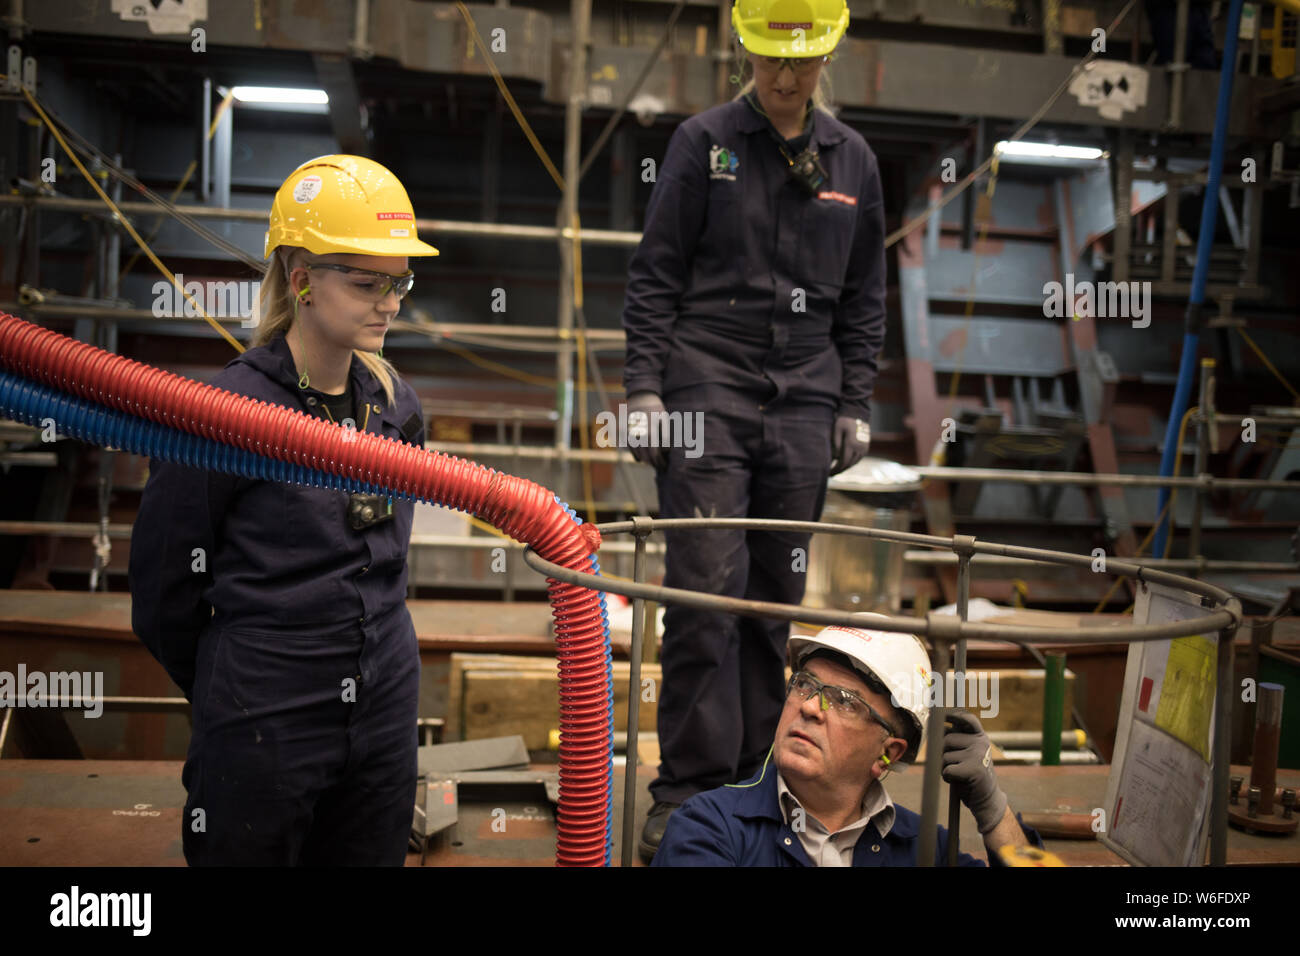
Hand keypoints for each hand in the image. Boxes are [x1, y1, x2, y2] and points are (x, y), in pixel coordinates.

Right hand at [626, 391, 666, 470]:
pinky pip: (629, 446)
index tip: (664, 465)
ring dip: (644, 459)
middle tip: (659, 467)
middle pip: (645, 454)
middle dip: (653, 462)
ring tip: (652, 463)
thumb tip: (665, 452)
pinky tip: (642, 458)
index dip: (659, 461)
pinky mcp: (623, 431)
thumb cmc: (656, 408)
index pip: (654, 452)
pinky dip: (635, 453)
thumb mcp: (664, 418)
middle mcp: (638, 431)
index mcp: (650, 428)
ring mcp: (629, 431)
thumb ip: (665, 435)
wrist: (640, 395)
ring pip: (636, 451)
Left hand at [829, 416, 869, 474]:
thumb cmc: (844, 421)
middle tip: (830, 474)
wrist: (858, 414)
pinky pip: (858, 459)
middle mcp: (859, 448)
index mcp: (851, 444)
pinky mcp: (866, 448)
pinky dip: (850, 463)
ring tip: (836, 470)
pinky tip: (844, 463)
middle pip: (848, 465)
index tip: (828, 473)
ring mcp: (864, 448)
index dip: (835, 470)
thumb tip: (835, 458)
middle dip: (839, 470)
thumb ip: (835, 445)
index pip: (843, 463)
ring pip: (854, 463)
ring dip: (845, 467)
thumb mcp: (836, 430)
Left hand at [941, 710, 1007, 833]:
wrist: (987, 798)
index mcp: (980, 737)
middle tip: (954, 765)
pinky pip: (947, 769)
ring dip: (945, 767)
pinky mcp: (973, 769)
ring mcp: (978, 755)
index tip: (942, 713)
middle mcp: (981, 743)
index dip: (953, 714)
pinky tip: (958, 782)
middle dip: (943, 753)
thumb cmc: (971, 773)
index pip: (967, 719)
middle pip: (946, 739)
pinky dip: (947, 777)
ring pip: (944, 756)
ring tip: (958, 774)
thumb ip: (956, 739)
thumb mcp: (968, 753)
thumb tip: (935, 726)